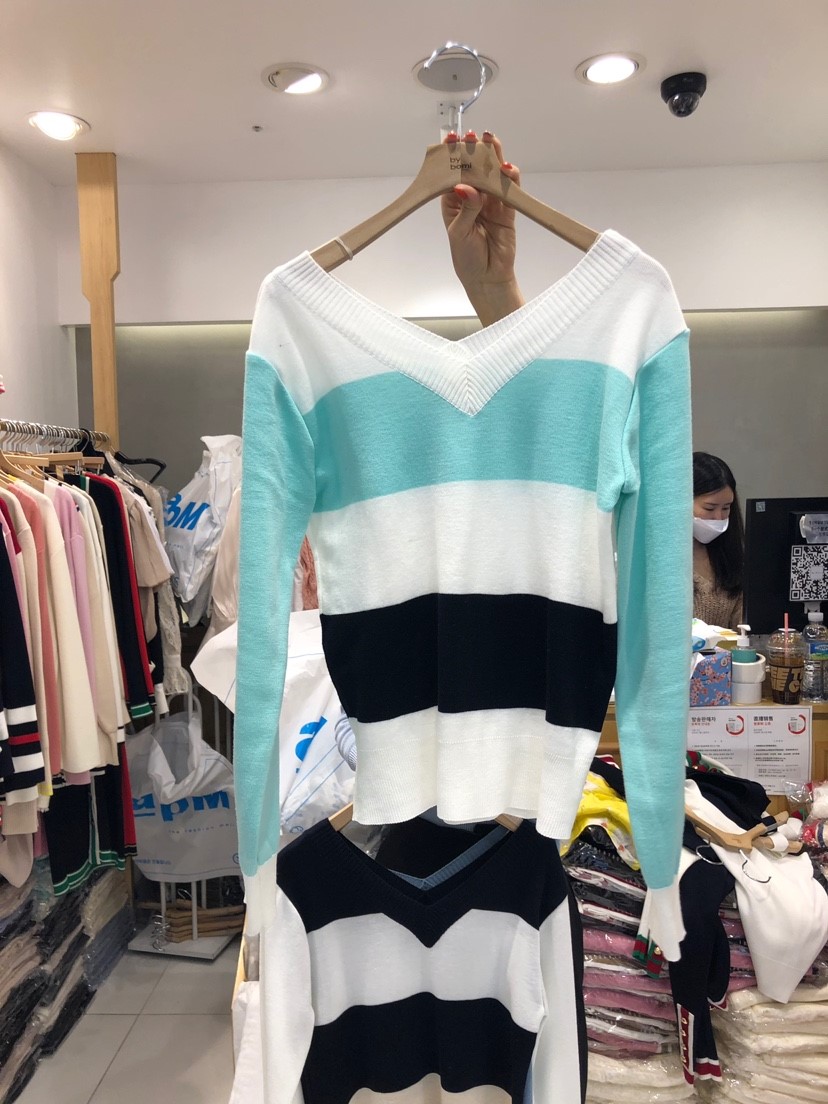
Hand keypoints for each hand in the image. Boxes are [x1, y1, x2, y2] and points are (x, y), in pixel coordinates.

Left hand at [441, 130, 524, 326]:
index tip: (451, 139)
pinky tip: (507, 167)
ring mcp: (491, 202)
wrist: (487, 278)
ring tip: (491, 140)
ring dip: (493, 157)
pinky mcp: (508, 209)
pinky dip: (510, 178)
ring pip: (493, 174)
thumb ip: (465, 209)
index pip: (452, 173)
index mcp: (454, 200)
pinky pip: (510, 190)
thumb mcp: (458, 233)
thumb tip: (467, 186)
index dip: (452, 156)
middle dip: (474, 150)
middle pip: (474, 168)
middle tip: (473, 134)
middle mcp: (473, 197)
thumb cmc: (466, 257)